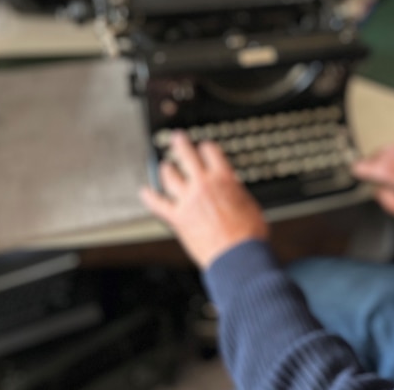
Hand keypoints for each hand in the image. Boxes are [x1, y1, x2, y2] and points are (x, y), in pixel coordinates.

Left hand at [140, 132, 268, 267]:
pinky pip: (157, 204)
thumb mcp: (249, 204)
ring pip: (170, 176)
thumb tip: (232, 191)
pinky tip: (144, 191)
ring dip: (166, 169)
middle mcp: (203, 185)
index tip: (204, 147)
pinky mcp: (177, 218)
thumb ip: (235, 193)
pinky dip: (149, 196)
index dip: (206, 147)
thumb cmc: (248, 234)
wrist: (238, 255)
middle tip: (177, 139)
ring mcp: (187, 200)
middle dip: (180, 144)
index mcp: (224, 179)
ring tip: (165, 166)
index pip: (210, 152)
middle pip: (187, 155)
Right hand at [351, 143, 393, 232]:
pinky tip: (386, 156)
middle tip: (360, 167)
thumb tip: (378, 192)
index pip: (385, 168)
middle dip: (371, 159)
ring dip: (381, 153)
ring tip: (371, 163)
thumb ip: (393, 202)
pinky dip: (392, 150)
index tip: (356, 170)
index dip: (367, 168)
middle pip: (390, 155)